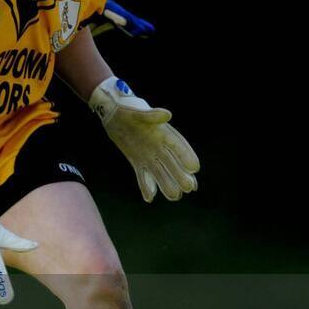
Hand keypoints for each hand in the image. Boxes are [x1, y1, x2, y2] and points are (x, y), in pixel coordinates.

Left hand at [88, 76, 198, 202]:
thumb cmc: (129, 110)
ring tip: (175, 197)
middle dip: (180, 175)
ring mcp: (149, 155)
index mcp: (164, 133)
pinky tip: (149, 198)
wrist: (115, 115)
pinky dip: (146, 186)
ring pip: (160, 172)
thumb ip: (153, 115)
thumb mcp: (139, 112)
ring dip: (166, 183)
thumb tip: (167, 115)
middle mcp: (159, 147)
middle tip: (189, 188)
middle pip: (172, 162)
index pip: (178, 146)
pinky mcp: (137, 161)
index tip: (194, 168)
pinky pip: (143, 175)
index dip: (186, 156)